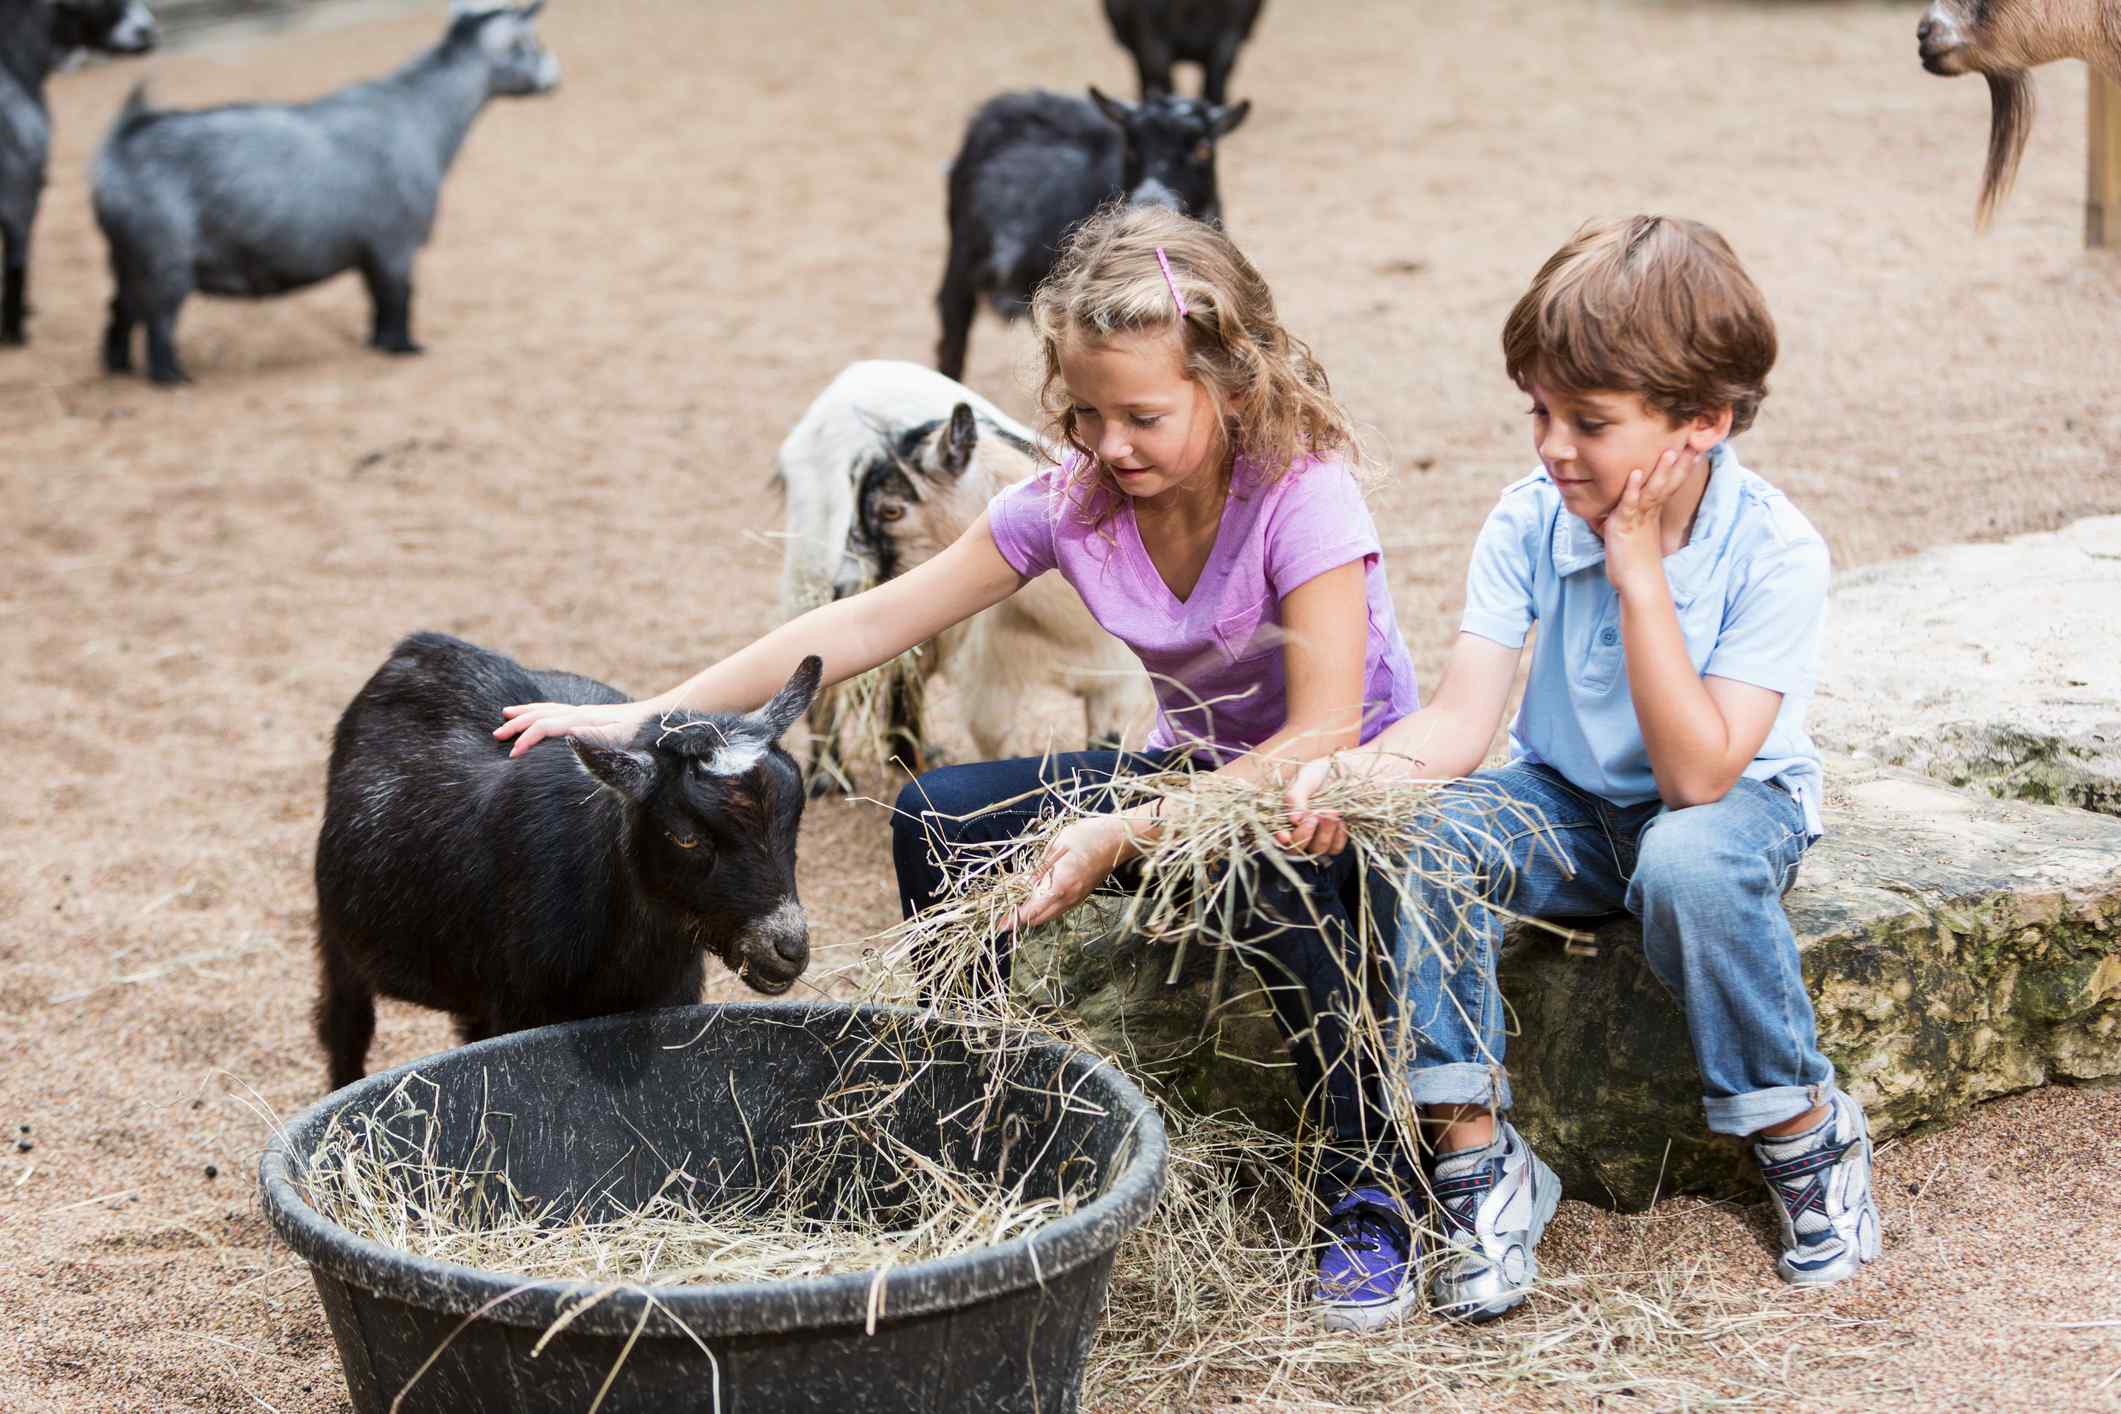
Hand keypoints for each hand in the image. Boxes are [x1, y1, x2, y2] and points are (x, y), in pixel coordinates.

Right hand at [493, 699, 654, 756]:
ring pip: (546, 708)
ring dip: (524, 713)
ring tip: (505, 714)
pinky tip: (539, 714)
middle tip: (496, 736)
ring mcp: (584, 712)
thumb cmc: (642, 736)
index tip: (512, 755)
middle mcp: (580, 713)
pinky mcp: (590, 715)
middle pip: (540, 714)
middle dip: (517, 724)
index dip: (527, 739)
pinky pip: (557, 709)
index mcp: (583, 720)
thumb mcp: (621, 740)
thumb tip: (568, 735)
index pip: (546, 726)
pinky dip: (540, 710)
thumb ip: (595, 738)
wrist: (660, 719)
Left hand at [1012, 815, 1132, 929]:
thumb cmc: (1085, 837)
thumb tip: (1020, 886)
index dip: (1013, 919)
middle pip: (1038, 918)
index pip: (1031, 910)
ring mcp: (1077, 899)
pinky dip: (1044, 909)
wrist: (1118, 839)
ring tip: (1016, 909)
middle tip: (1003, 917)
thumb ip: (1037, 870)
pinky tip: (1036, 900)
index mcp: (1059, 886)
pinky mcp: (1082, 896)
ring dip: (1032, 916)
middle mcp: (1069, 898)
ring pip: (1049, 915)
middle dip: (1020, 920)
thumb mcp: (1054, 847)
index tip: (1000, 925)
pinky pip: (1059, 909)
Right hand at [1274, 755, 1348, 855]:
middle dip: (1304, 835)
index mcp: (1285, 819)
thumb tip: (1294, 819)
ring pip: (1318, 849)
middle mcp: (1299, 832)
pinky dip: (1338, 835)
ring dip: (1325, 832)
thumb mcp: (1304, 781)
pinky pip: (1335, 848)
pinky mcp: (1335, 840)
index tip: (1284, 834)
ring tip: (1333, 812)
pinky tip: (1341, 820)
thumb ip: (1295, 799)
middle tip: (1315, 817)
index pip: (1279, 838)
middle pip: (1296, 849)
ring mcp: (1317, 838)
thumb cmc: (1318, 774)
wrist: (1343, 772)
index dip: (1280, 840)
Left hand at [1598, 447, 1697, 593]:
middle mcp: (1649, 512)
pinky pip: (1629, 504)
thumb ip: (1634, 515)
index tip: (1695, 447)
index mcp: (1653, 511)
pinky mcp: (1624, 526)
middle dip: (1681, 462)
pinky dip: (1633, 489)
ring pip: (1653, 490)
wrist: (1636, 584)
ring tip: (1671, 451)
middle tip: (1695, 441)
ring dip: (1662, 471)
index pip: (1671, 484)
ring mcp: (1638, 518)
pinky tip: (1636, 473)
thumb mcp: (1636, 531)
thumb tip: (1630, 504)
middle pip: (1669, 483)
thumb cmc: (1634, 560)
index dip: (1683, 466)